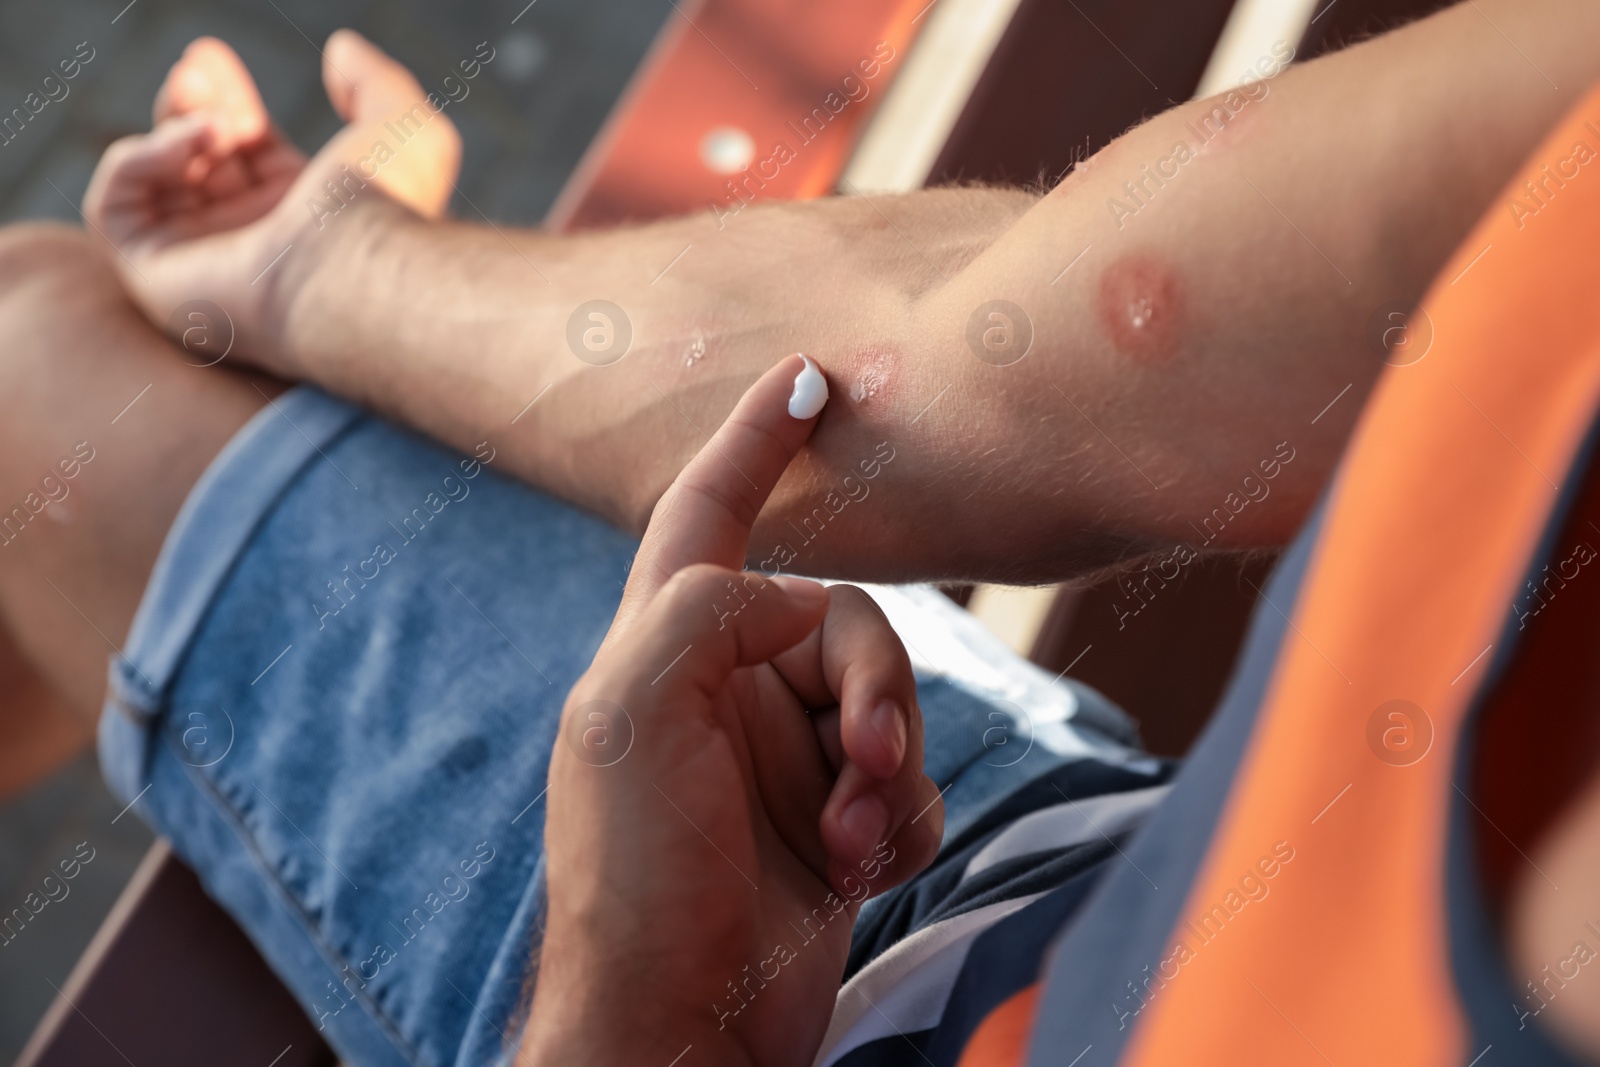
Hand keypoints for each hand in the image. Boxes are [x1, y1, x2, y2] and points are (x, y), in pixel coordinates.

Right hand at [81, 31, 459, 372]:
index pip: (243, 149)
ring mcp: (200, 266)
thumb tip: (342, 47)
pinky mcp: (156, 280)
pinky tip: (196, 139)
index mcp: (302, 214)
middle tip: (195, 70)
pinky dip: (141, 157)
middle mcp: (251, 244)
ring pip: (152, 180)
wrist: (357, 268)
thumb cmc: (385, 205)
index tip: (209, 54)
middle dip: (188, 105)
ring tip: (214, 118)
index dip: (224, 98)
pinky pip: (115, 206)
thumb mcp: (400, 125)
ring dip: (173, 128)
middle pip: (195, 160)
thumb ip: (374, 81)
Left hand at [520, 355, 943, 1066]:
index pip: (708, 519)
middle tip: (862, 760)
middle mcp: (729, 693)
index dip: (753, 445)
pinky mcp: (838, 826)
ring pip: (893, 702)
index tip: (805, 379)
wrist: (682, 1026)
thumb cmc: (637, 875)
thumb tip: (787, 603)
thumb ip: (702, 611)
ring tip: (852, 836)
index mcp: (666, 651)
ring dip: (888, 765)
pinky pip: (910, 780)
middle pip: (848, 620)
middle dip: (873, 684)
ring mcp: (786, 761)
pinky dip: (904, 816)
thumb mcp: (631, 714)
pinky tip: (868, 868)